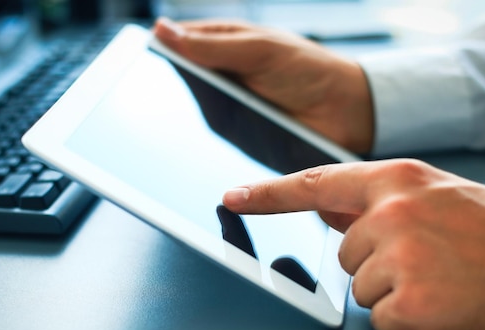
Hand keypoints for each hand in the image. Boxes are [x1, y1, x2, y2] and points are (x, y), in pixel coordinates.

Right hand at [153, 17, 374, 153]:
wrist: (347, 113)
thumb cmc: (309, 69)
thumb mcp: (259, 51)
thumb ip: (212, 47)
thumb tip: (163, 31)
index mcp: (226, 44)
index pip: (180, 42)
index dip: (160, 49)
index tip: (138, 59)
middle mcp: (223, 75)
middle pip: (181, 80)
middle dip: (167, 87)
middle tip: (151, 96)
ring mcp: (229, 107)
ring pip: (192, 110)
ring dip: (183, 116)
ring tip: (172, 122)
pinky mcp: (238, 136)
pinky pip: (212, 137)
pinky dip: (204, 138)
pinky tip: (197, 142)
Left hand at [223, 159, 484, 329]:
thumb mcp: (437, 195)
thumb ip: (379, 201)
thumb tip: (331, 209)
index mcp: (398, 179)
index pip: (317, 184)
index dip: (270, 193)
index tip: (236, 196)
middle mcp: (392, 213)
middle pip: (343, 254)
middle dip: (375, 264)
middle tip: (427, 261)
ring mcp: (400, 257)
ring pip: (359, 290)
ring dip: (393, 293)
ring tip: (439, 279)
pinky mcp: (411, 301)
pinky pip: (383, 320)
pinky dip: (409, 320)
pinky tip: (443, 303)